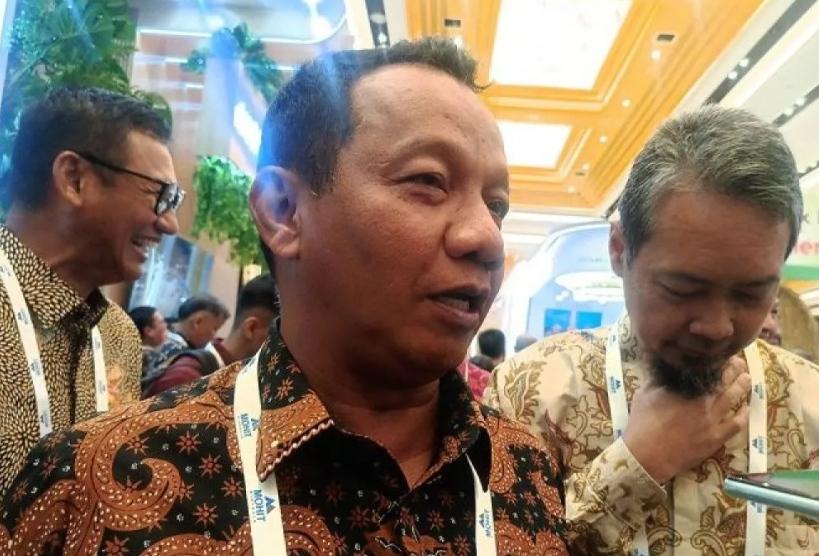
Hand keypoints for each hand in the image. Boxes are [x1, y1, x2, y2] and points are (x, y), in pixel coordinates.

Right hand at [623, 356, 750, 483]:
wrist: (647, 455)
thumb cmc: (642, 423)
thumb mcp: (644, 394)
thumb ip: (656, 379)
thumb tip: (664, 367)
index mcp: (685, 389)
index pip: (707, 369)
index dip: (718, 361)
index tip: (723, 355)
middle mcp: (703, 401)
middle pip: (725, 381)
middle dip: (734, 369)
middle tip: (740, 363)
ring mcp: (712, 420)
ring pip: (733, 399)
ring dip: (742, 386)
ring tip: (747, 378)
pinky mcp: (716, 438)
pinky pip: (736, 424)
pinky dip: (743, 414)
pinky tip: (746, 408)